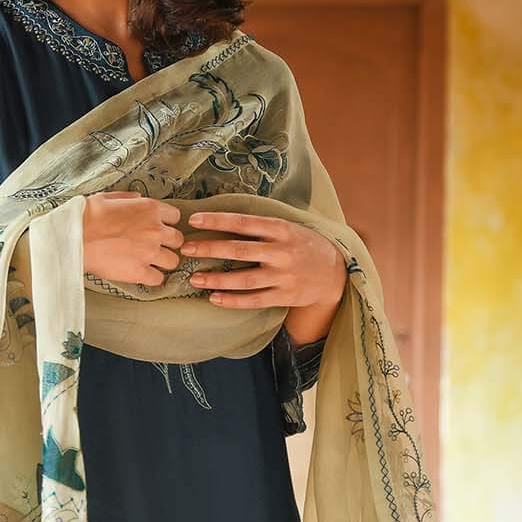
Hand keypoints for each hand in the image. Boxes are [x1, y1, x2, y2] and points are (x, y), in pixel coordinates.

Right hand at [82, 191, 183, 286]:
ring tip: (150, 262)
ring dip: (163, 262)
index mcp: (150, 208)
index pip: (175, 217)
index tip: (158, 228)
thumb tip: (137, 198)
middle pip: (178, 240)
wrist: (75, 237)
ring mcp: (149, 252)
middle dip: (169, 244)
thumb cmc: (88, 216)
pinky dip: (152, 278)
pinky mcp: (140, 272)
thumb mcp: (109, 197)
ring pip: (173, 261)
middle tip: (156, 246)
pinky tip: (142, 274)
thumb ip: (128, 198)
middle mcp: (155, 230)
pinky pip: (158, 279)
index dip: (167, 223)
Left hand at [180, 211, 346, 312]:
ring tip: (195, 278)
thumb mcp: (289, 227)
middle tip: (186, 249)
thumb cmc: (304, 245)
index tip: (194, 220)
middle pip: (239, 250)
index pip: (243, 222)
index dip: (217, 221)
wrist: (335, 272)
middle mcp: (282, 252)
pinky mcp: (285, 296)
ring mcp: (284, 276)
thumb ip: (262, 227)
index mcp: (281, 229)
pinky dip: (233, 301)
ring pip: (244, 279)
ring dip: (217, 279)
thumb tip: (224, 221)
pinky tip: (214, 299)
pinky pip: (254, 300)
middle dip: (210, 249)